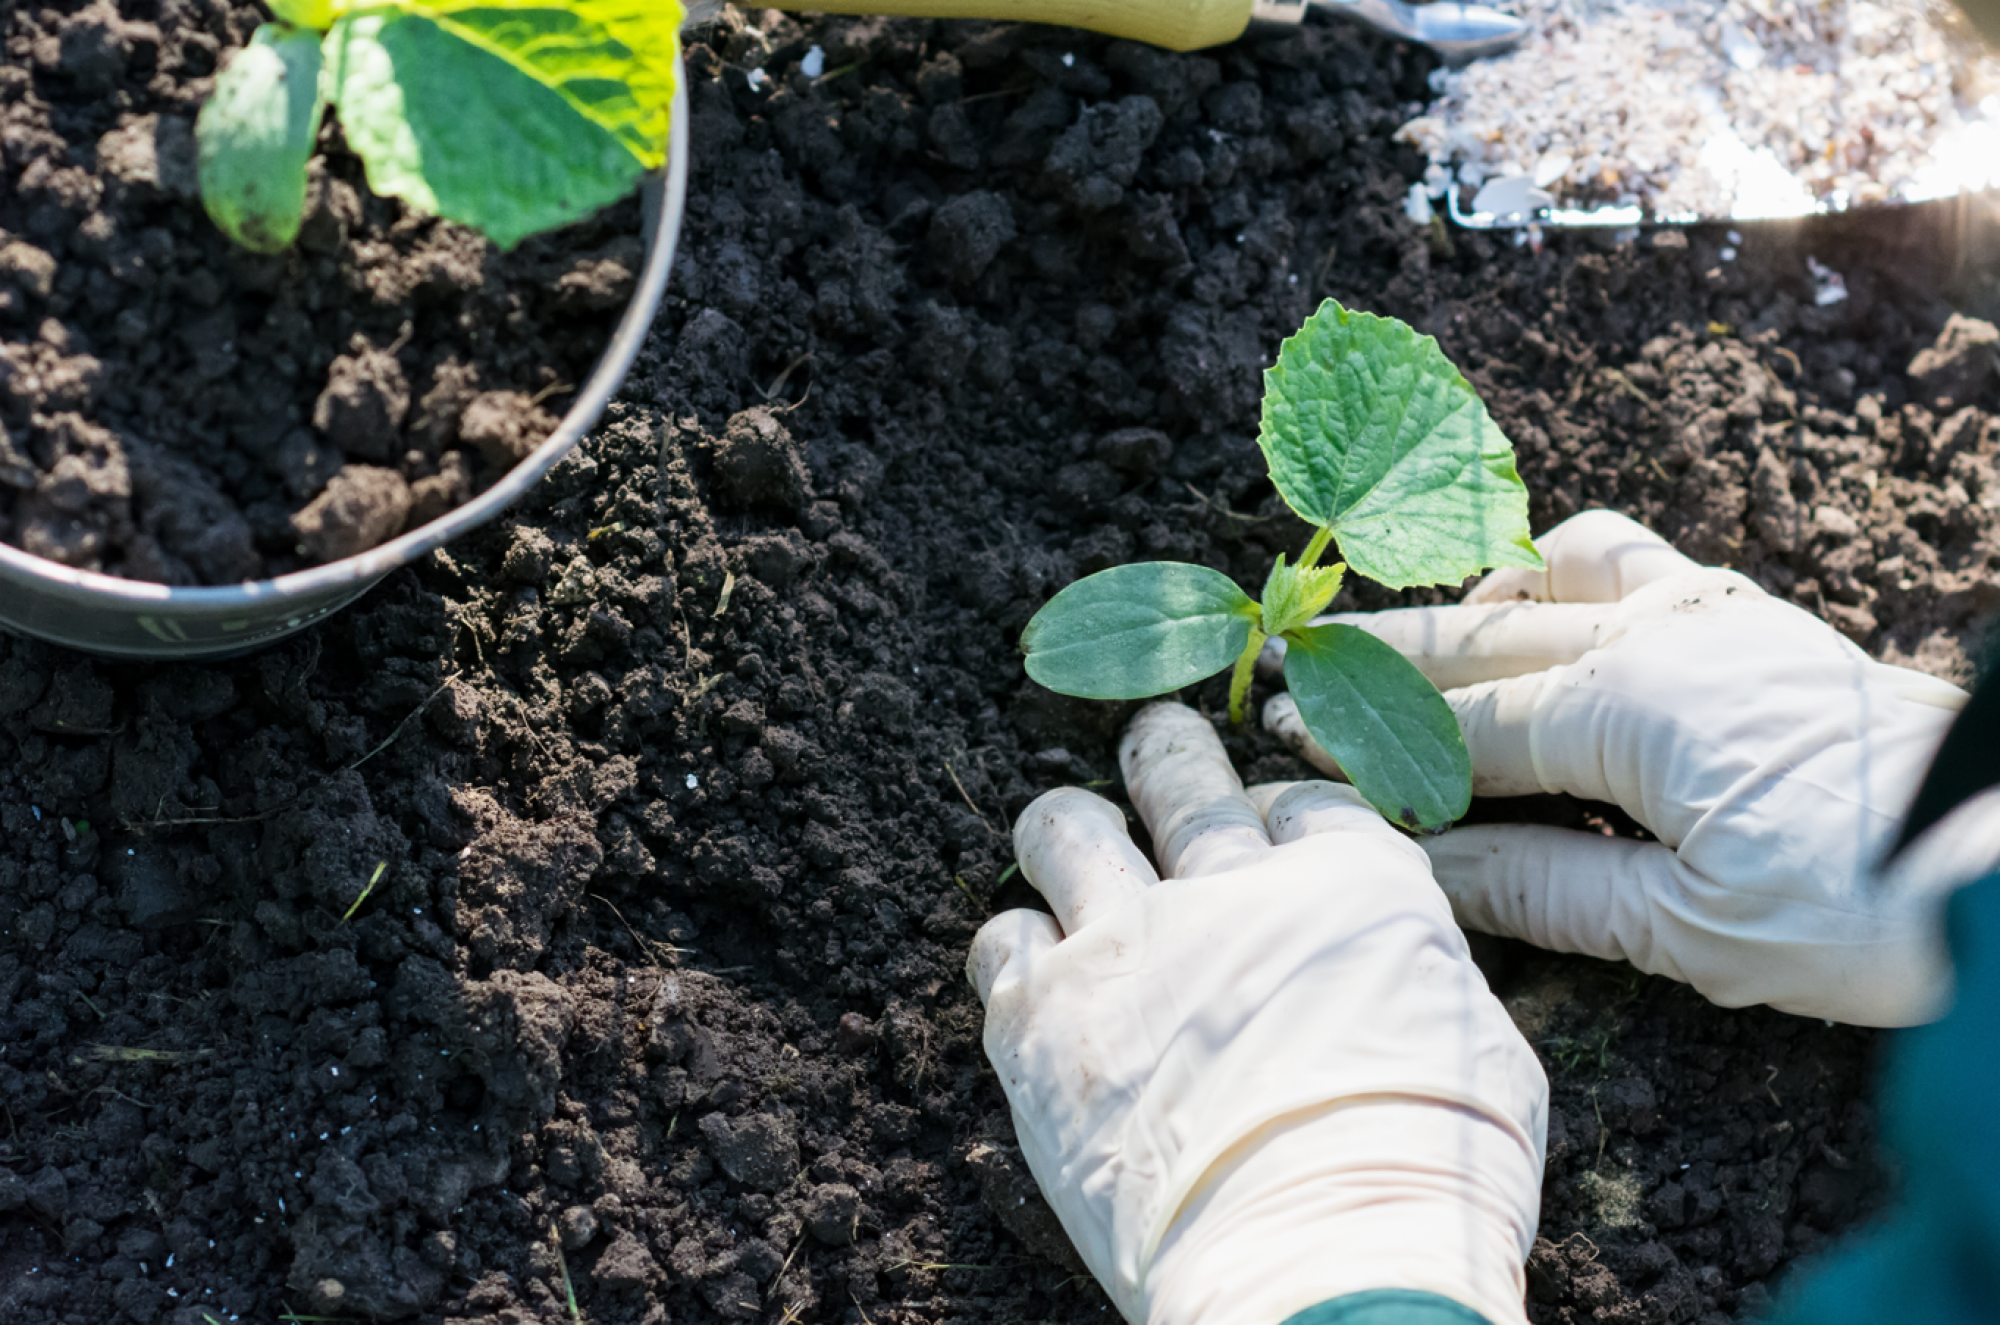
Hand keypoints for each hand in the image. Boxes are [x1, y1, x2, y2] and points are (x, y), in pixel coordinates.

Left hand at [968, 702, 1546, 1324]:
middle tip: (1155, 750)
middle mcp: (1230, 888)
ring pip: (1066, 827)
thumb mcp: (1480, 1052)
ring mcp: (1126, 944)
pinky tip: (1032, 975)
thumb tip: (1392, 985)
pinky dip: (1016, 948)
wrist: (1323, 1254)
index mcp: (1352, 885)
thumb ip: (1414, 984)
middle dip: (1165, 755)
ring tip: (1071, 838)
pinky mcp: (1042, 1015)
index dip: (1278, 810)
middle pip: (1180, 774)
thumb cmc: (1430, 1178)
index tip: (1264, 828)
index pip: (1302, 801)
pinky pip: (1002, 939)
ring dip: (1070, 830)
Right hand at [1262, 510, 1988, 1026]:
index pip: (1459, 727)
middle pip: (1480, 639)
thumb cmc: (1870, 908)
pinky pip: (1628, 559)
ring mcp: (1709, 614)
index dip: (1367, 741)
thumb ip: (1542, 884)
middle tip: (1288, 661)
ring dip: (1465, 599)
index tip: (1284, 742)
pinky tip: (1534, 606)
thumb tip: (1425, 864)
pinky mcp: (1748, 619)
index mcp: (1630, 711)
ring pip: (1549, 574)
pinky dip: (1558, 569)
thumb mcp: (1690, 930)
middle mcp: (1659, 638)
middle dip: (1376, 658)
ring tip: (1405, 633)